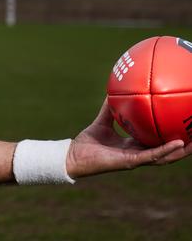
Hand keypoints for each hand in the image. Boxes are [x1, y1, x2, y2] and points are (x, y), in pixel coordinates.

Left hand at [66, 98, 191, 178]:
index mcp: (134, 146)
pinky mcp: (130, 162)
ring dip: (181, 151)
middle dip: (183, 146)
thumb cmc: (87, 142)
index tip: (182, 126)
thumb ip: (109, 109)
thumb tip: (114, 91)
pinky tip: (177, 143)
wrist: (74, 156)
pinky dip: (165, 150)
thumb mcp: (102, 121)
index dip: (171, 136)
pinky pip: (151, 156)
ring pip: (165, 157)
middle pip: (167, 152)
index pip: (157, 142)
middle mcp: (138, 154)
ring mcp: (136, 160)